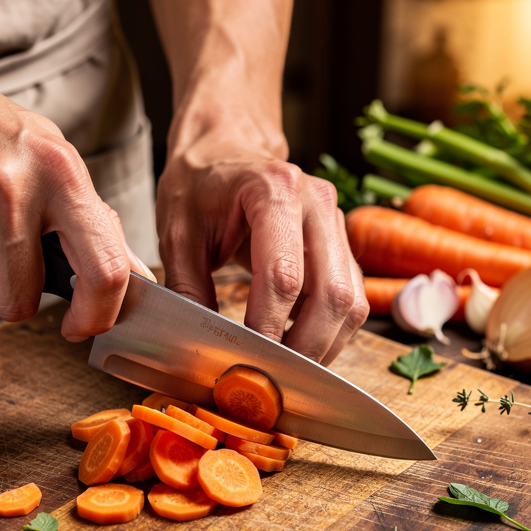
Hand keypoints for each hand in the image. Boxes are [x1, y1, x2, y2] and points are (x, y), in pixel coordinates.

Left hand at [155, 144, 368, 364]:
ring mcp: (337, 224)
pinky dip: (329, 334)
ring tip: (285, 371)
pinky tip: (297, 347)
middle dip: (304, 348)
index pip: (283, 275)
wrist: (225, 149)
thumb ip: (188, 289)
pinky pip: (352, 302)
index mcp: (274, 189)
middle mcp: (318, 204)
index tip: (247, 362)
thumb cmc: (199, 186)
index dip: (268, 326)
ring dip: (323, 347)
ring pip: (352, 304)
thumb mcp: (177, 233)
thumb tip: (201, 349)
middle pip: (333, 294)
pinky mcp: (344, 247)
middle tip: (271, 380)